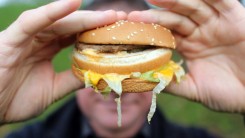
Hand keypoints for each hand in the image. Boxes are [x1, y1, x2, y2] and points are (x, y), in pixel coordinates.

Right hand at [0, 0, 125, 122]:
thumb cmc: (13, 99)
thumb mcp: (52, 90)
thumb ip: (72, 79)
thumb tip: (98, 73)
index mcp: (48, 50)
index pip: (77, 37)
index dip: (97, 34)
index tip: (119, 32)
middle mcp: (40, 39)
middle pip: (73, 26)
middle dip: (98, 22)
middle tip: (121, 17)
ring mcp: (27, 37)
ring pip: (59, 21)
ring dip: (85, 17)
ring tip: (109, 14)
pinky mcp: (12, 37)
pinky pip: (33, 21)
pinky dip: (52, 11)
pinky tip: (73, 3)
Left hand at [128, 0, 244, 112]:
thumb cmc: (229, 93)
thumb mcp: (195, 89)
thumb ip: (173, 84)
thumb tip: (148, 81)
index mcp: (190, 47)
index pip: (167, 34)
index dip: (150, 32)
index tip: (132, 32)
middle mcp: (201, 33)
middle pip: (176, 18)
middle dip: (157, 16)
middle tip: (135, 15)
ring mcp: (216, 24)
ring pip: (194, 7)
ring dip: (174, 1)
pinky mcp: (235, 18)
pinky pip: (222, 2)